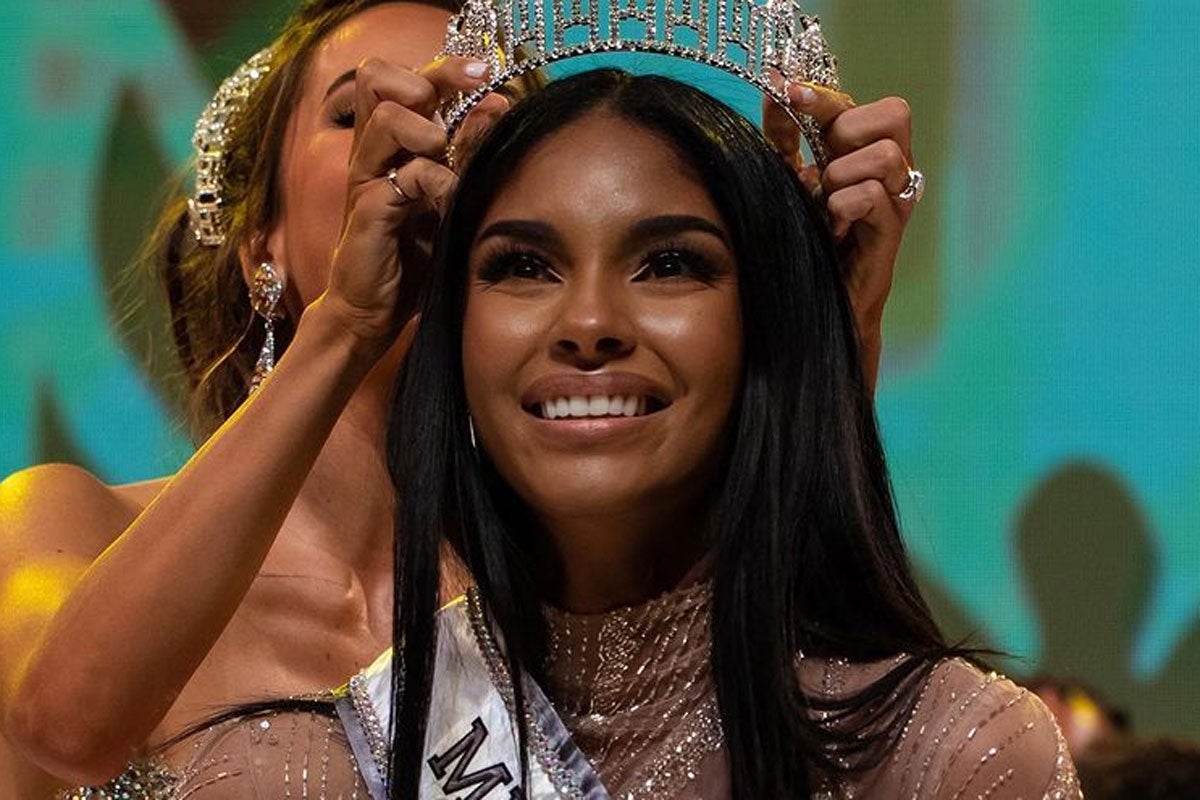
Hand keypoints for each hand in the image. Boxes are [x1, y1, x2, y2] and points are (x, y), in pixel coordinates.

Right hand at [322, 56, 489, 353]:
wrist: (375, 309)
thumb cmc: (413, 252)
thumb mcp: (447, 195)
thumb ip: (464, 153)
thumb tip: (497, 108)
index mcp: (391, 142)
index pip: (405, 77)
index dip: (445, 67)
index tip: (486, 73)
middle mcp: (373, 152)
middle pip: (377, 77)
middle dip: (429, 78)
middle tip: (464, 95)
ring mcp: (366, 179)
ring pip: (385, 118)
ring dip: (428, 127)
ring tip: (447, 150)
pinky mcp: (368, 212)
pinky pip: (401, 178)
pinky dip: (435, 180)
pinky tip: (451, 197)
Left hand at [764, 84, 918, 390]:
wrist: (806, 303)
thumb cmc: (799, 238)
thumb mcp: (784, 178)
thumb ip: (782, 135)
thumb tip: (776, 87)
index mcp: (862, 152)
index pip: (858, 104)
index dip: (824, 95)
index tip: (789, 94)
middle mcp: (887, 172)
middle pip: (895, 114)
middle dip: (849, 132)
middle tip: (823, 164)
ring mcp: (894, 202)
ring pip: (886, 155)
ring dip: (842, 175)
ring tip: (825, 203)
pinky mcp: (890, 234)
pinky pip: (873, 196)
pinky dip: (844, 205)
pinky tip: (831, 226)